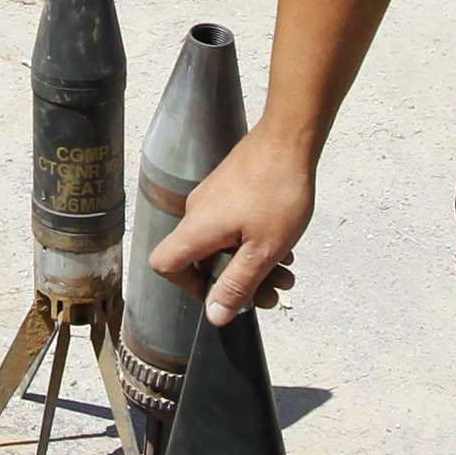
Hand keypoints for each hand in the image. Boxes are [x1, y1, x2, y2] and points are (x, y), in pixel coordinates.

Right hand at [148, 120, 316, 325]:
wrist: (290, 138)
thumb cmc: (277, 193)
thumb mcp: (262, 250)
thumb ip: (237, 285)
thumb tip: (214, 316)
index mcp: (197, 229)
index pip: (165, 264)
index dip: (189, 286)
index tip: (223, 292)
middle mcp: (197, 212)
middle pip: (202, 259)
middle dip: (239, 281)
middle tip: (274, 293)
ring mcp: (214, 197)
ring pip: (225, 243)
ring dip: (254, 263)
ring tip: (287, 272)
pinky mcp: (231, 187)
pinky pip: (234, 225)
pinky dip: (255, 240)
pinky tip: (285, 246)